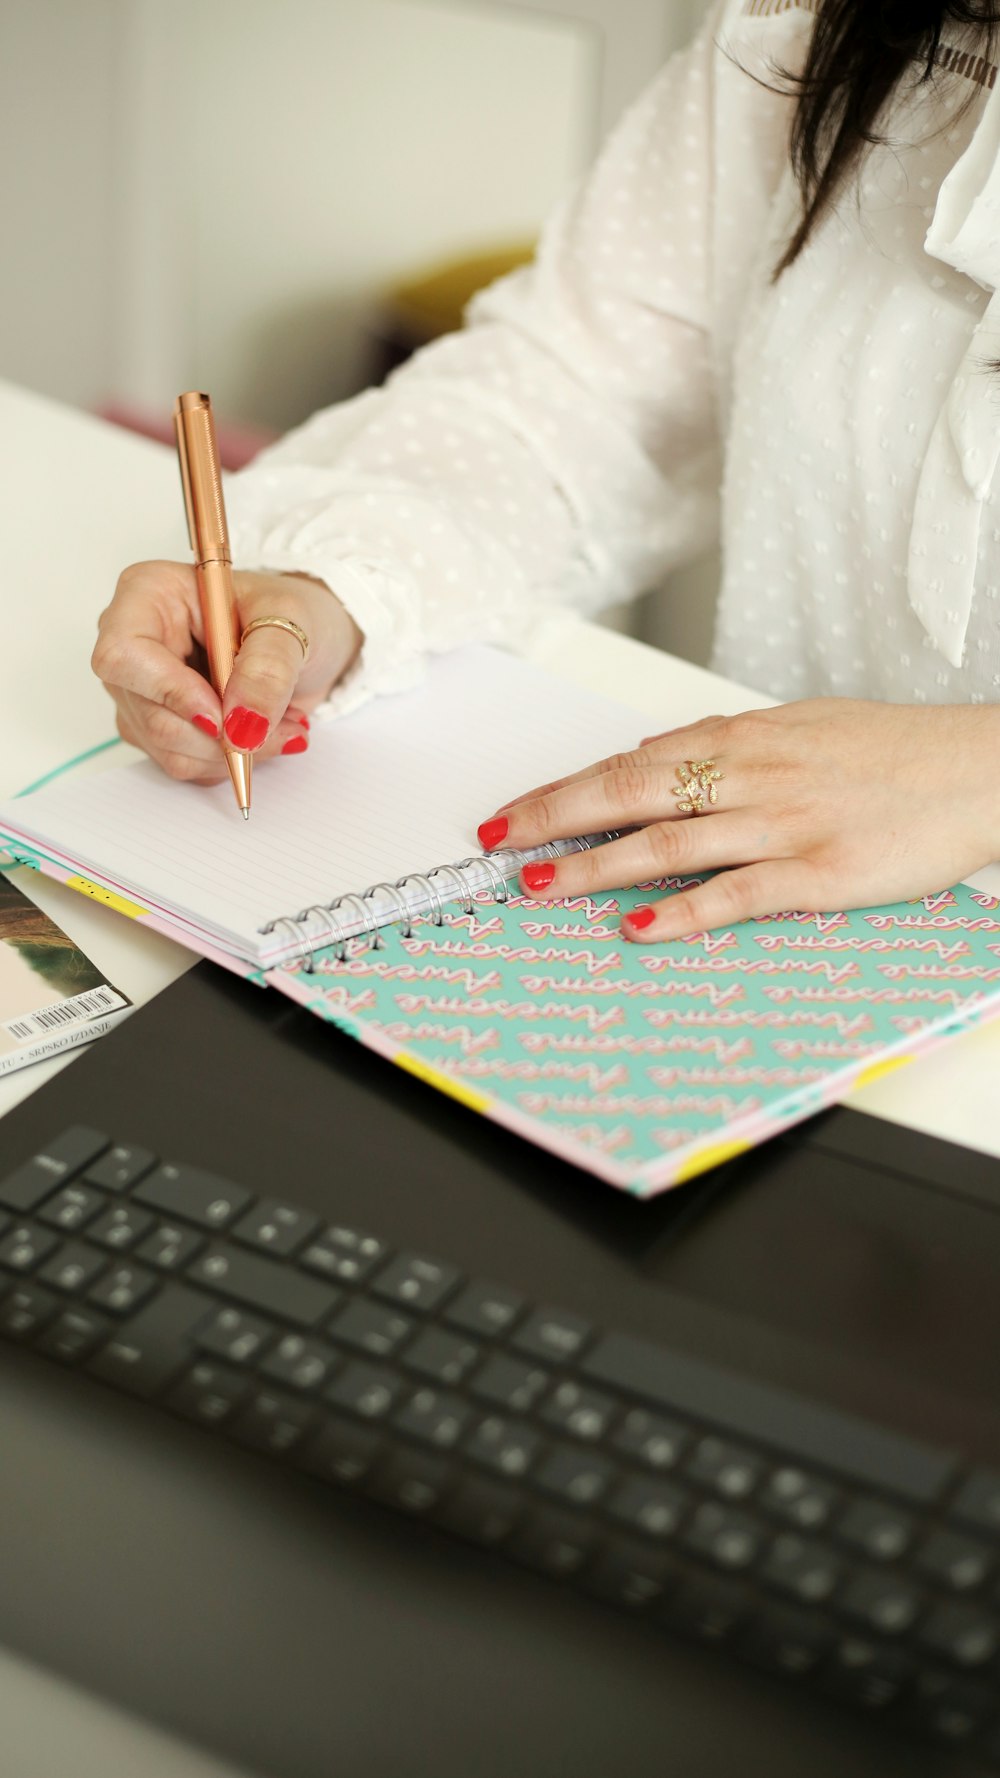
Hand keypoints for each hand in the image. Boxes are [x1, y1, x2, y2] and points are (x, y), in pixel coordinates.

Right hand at [92, 562, 362, 782]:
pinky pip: (186, 763)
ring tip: (281, 723)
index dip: (169, 691)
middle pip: (148, 712)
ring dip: (233, 750)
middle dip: (218, 734)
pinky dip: (231, 759)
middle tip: (277, 727)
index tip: (220, 716)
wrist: (303, 638)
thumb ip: (268, 667)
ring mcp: (140, 690)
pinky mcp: (157, 726)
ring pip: (168, 747)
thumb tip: (242, 722)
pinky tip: (261, 731)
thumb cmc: (284, 612)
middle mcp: (133, 643)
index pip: (124, 653)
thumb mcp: (288, 621)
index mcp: (147, 594)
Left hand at [477, 700, 999, 938]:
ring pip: (667, 843)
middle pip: (629, 793)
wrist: (980, 767)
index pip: (628, 763)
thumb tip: (653, 759)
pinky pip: (737, 894)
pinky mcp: (820, 873)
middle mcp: (751, 775)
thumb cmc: (891, 752)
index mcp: (742, 738)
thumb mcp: (798, 727)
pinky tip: (638, 927)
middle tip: (496, 843)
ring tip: (538, 886)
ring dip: (593, 866)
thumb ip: (724, 747)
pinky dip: (683, 912)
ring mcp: (783, 824)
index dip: (561, 789)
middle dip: (552, 819)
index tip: (510, 812)